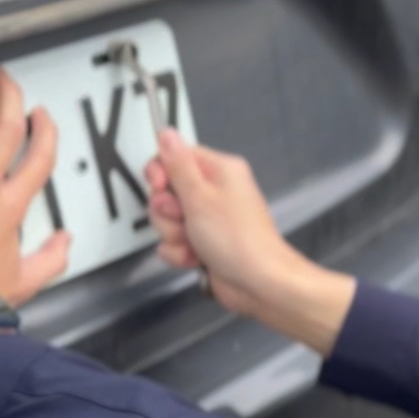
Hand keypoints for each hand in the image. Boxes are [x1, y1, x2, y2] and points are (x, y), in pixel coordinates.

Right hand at [145, 130, 354, 355]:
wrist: (258, 284)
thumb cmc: (239, 240)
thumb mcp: (200, 196)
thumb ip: (178, 164)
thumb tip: (166, 133)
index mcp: (219, 170)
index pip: (175, 157)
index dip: (161, 174)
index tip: (161, 188)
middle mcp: (215, 192)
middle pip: (167, 191)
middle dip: (167, 211)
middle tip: (184, 219)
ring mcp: (209, 219)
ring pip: (168, 220)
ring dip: (174, 235)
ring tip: (195, 242)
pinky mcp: (203, 243)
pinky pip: (175, 242)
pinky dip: (180, 253)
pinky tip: (196, 258)